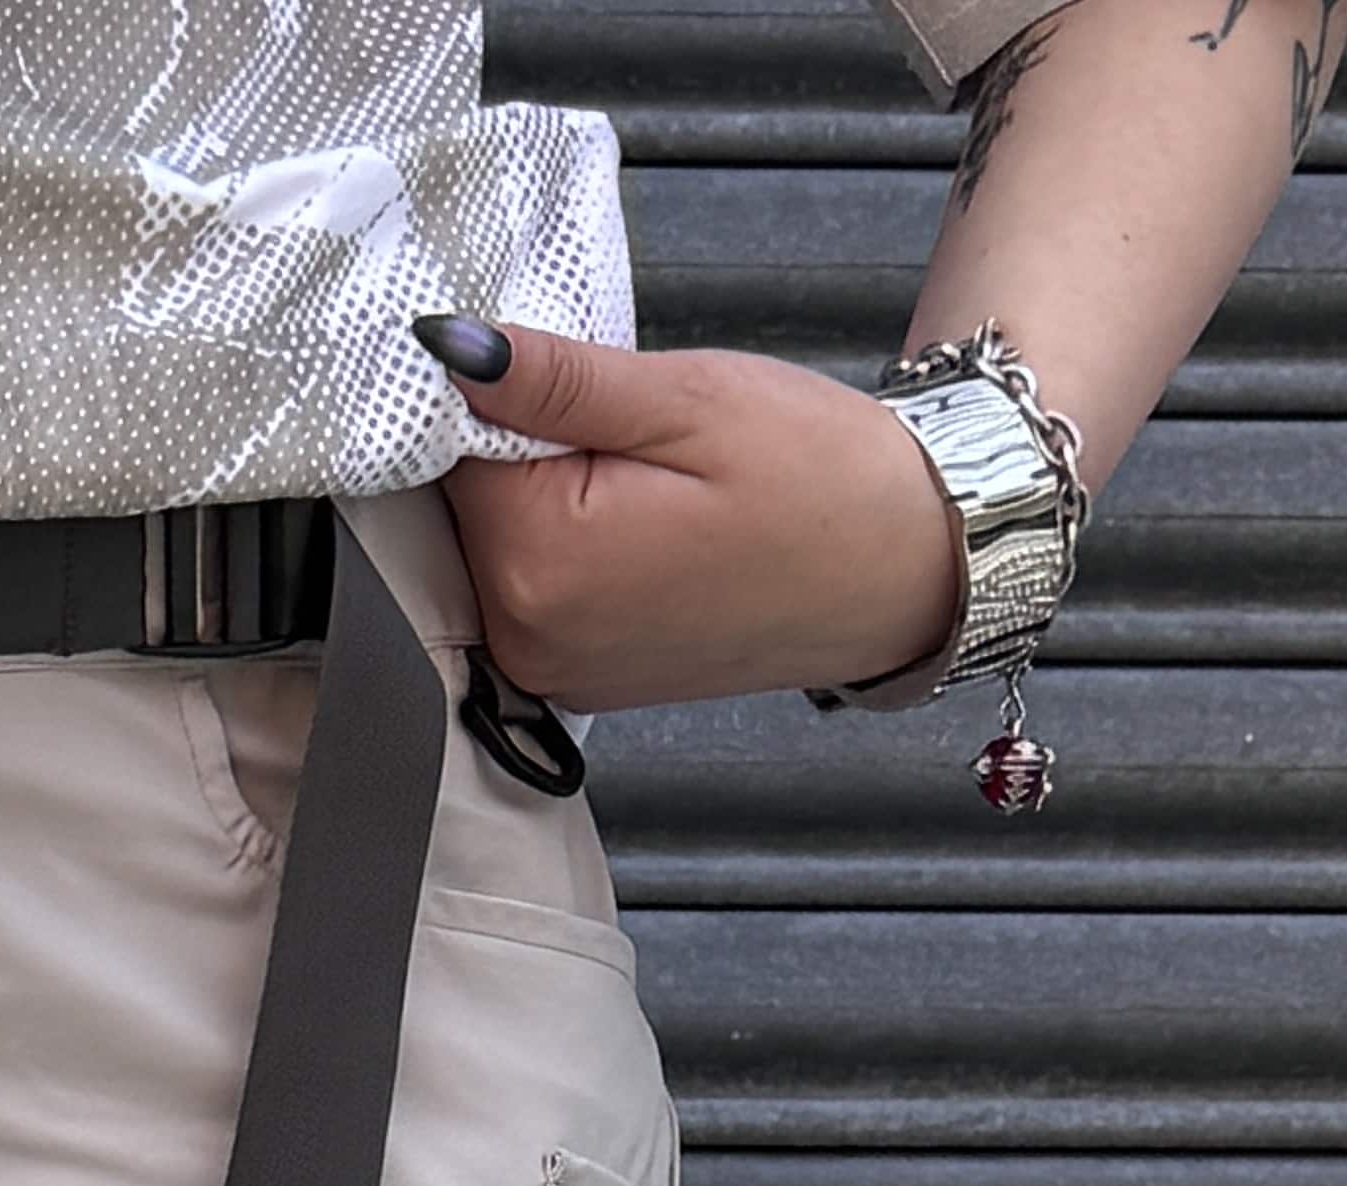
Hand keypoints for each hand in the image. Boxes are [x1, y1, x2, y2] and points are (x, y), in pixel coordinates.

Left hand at [427, 323, 966, 711]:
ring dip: (543, 492)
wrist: (899, 570)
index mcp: (540, 568)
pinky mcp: (575, 673)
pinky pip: (533, 587)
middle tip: (623, 421)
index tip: (563, 371)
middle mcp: (527, 637)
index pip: (447, 451)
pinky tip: (638, 519)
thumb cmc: (816, 482)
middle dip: (519, 446)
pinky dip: (565, 541)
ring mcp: (549, 667)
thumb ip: (555, 380)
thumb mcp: (685, 399)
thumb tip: (449, 350)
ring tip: (642, 473)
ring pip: (494, 544)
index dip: (497, 393)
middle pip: (463, 505)